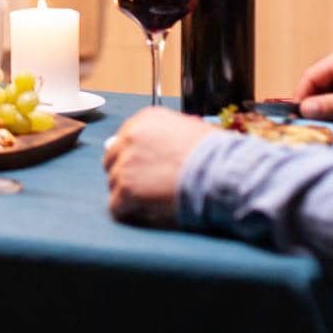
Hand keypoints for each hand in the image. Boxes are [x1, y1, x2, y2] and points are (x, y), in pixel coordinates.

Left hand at [103, 107, 220, 226]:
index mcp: (146, 119)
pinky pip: (115, 205)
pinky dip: (127, 211)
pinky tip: (141, 212)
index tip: (143, 166)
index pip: (124, 138)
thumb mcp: (189, 130)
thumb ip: (166, 136)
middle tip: (144, 185)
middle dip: (126, 172)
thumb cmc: (215, 153)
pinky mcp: (127, 189)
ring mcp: (126, 163)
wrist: (219, 172)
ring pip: (113, 182)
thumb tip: (156, 149)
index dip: (133, 155)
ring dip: (127, 192)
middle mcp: (130, 136)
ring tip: (147, 200)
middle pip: (113, 159)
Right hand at [293, 44, 332, 131]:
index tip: (298, 115)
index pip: (313, 75)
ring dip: (324, 107)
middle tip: (311, 122)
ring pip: (325, 92)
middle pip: (317, 83)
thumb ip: (332, 106)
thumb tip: (303, 109)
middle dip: (313, 102)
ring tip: (328, 122)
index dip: (302, 95)